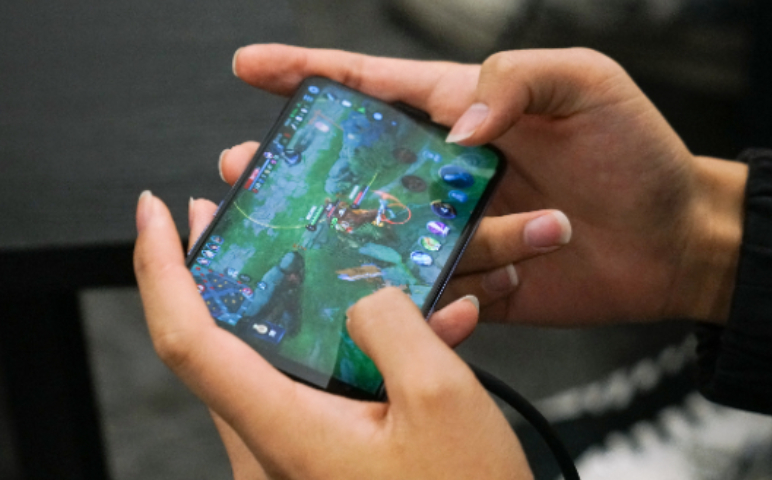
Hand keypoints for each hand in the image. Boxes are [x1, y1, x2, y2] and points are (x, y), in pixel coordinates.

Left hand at [135, 192, 531, 478]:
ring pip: (260, 362)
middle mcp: (276, 446)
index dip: (162, 268)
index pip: (187, 338)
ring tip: (294, 252)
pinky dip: (325, 342)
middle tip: (220, 218)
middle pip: (212, 345)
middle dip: (212, 270)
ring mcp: (296, 455)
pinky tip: (383, 323)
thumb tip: (366, 297)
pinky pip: (304, 387)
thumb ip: (392, 324)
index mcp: (287, 430)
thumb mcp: (442, 397)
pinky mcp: (323, 457)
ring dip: (274, 301)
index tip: (157, 215)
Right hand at [226, 45, 746, 325]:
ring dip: (380, 241)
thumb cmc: (637, 153)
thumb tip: (457, 131)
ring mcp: (456, 228)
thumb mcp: (585, 82)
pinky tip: (480, 289)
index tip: (250, 67)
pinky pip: (439, 290)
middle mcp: (446, 172)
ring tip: (423, 236)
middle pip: (353, 167)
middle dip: (297, 168)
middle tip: (245, 170)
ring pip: (390, 236)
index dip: (308, 73)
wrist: (676, 241)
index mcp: (463, 113)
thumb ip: (513, 80)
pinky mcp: (476, 280)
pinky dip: (450, 293)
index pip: (372, 86)